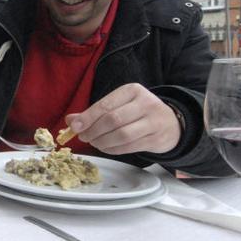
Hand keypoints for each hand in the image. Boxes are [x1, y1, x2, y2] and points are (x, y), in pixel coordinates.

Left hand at [66, 83, 180, 154]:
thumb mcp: (118, 105)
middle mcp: (145, 103)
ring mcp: (153, 121)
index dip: (88, 117)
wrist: (170, 123)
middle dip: (94, 131)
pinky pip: (129, 146)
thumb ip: (94, 112)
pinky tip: (106, 147)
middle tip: (84, 137)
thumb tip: (70, 120)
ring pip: (122, 135)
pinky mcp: (156, 138)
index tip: (75, 127)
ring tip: (95, 142)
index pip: (106, 105)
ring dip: (103, 142)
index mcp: (132, 91)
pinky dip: (113, 149)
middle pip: (113, 120)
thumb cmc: (137, 113)